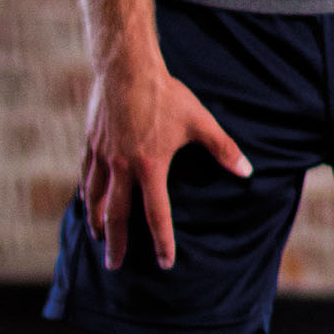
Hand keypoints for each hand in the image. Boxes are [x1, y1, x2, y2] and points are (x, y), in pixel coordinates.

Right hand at [78, 60, 249, 270]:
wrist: (126, 67)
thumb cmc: (165, 94)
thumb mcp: (199, 121)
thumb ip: (223, 148)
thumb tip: (247, 171)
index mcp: (150, 166)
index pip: (156, 214)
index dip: (162, 242)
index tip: (165, 263)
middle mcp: (122, 167)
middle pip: (116, 216)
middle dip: (115, 244)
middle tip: (114, 266)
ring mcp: (103, 155)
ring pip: (95, 199)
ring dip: (96, 222)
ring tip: (97, 238)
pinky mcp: (91, 143)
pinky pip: (85, 176)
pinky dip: (86, 194)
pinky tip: (87, 201)